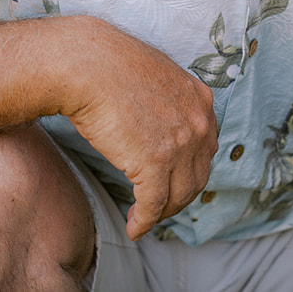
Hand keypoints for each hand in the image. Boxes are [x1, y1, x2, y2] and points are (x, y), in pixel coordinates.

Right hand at [60, 21, 218, 238]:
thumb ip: (169, 104)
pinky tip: (133, 227)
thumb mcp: (156, 78)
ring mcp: (180, 144)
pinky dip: (145, 221)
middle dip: (177, 197)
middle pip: (197, 177)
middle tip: (158, 208)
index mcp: (201, 101)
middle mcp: (199, 123)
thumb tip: (161, 128)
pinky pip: (154, 205)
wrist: (87, 65)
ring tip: (143, 219)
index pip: (205, 150)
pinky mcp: (155, 162)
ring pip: (178, 195)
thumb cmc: (110, 67)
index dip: (188, 173)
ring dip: (161, 213)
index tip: (172, 184)